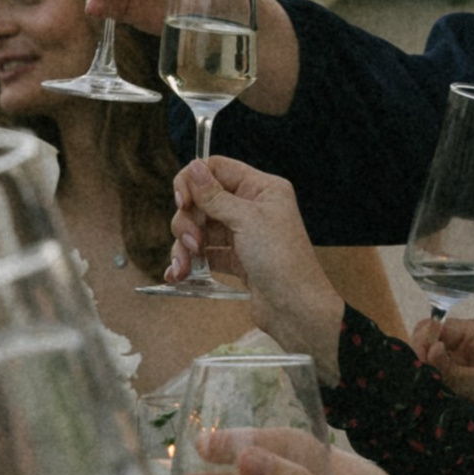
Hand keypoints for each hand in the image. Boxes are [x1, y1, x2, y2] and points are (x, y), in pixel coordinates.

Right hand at [168, 158, 342, 373]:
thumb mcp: (246, 220)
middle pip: (202, 200)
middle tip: (190, 242)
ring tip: (184, 267)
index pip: (216, 169)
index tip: (182, 202)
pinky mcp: (235, 259)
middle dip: (188, 222)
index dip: (193, 182)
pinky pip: (204, 253)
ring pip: (199, 228)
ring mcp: (242, 233)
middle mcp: (250, 207)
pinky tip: (178, 275)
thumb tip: (193, 167)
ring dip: (184, 246)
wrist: (294, 308)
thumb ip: (215, 195)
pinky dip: (189, 262)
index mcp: (260, 189)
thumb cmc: (281, 260)